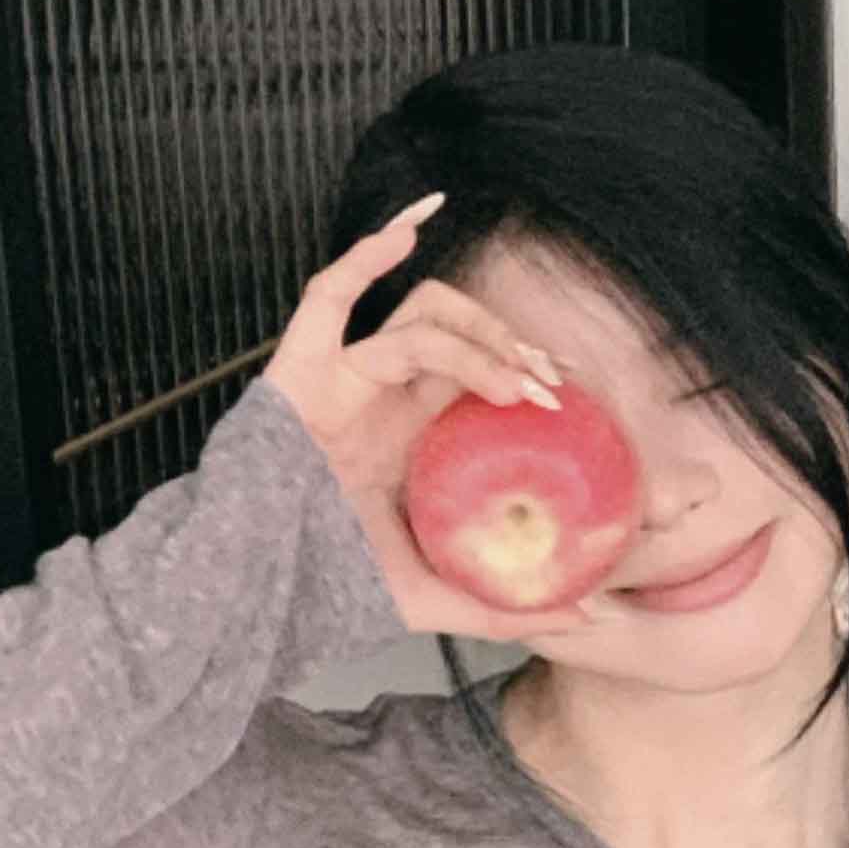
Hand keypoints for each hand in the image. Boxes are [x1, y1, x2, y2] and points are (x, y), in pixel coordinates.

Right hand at [262, 193, 608, 643]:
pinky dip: (367, 256)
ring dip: (473, 338)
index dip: (519, 365)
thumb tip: (585, 621)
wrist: (262, 586)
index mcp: (410, 432)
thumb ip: (505, 607)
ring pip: (419, 319)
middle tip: (548, 385)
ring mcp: (344, 375)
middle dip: (505, 345)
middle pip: (457, 332)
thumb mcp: (435, 599)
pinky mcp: (301, 367)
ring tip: (511, 383)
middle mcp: (382, 396)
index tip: (564, 387)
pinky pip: (329, 295)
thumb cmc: (333, 582)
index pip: (476, 371)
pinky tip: (410, 226)